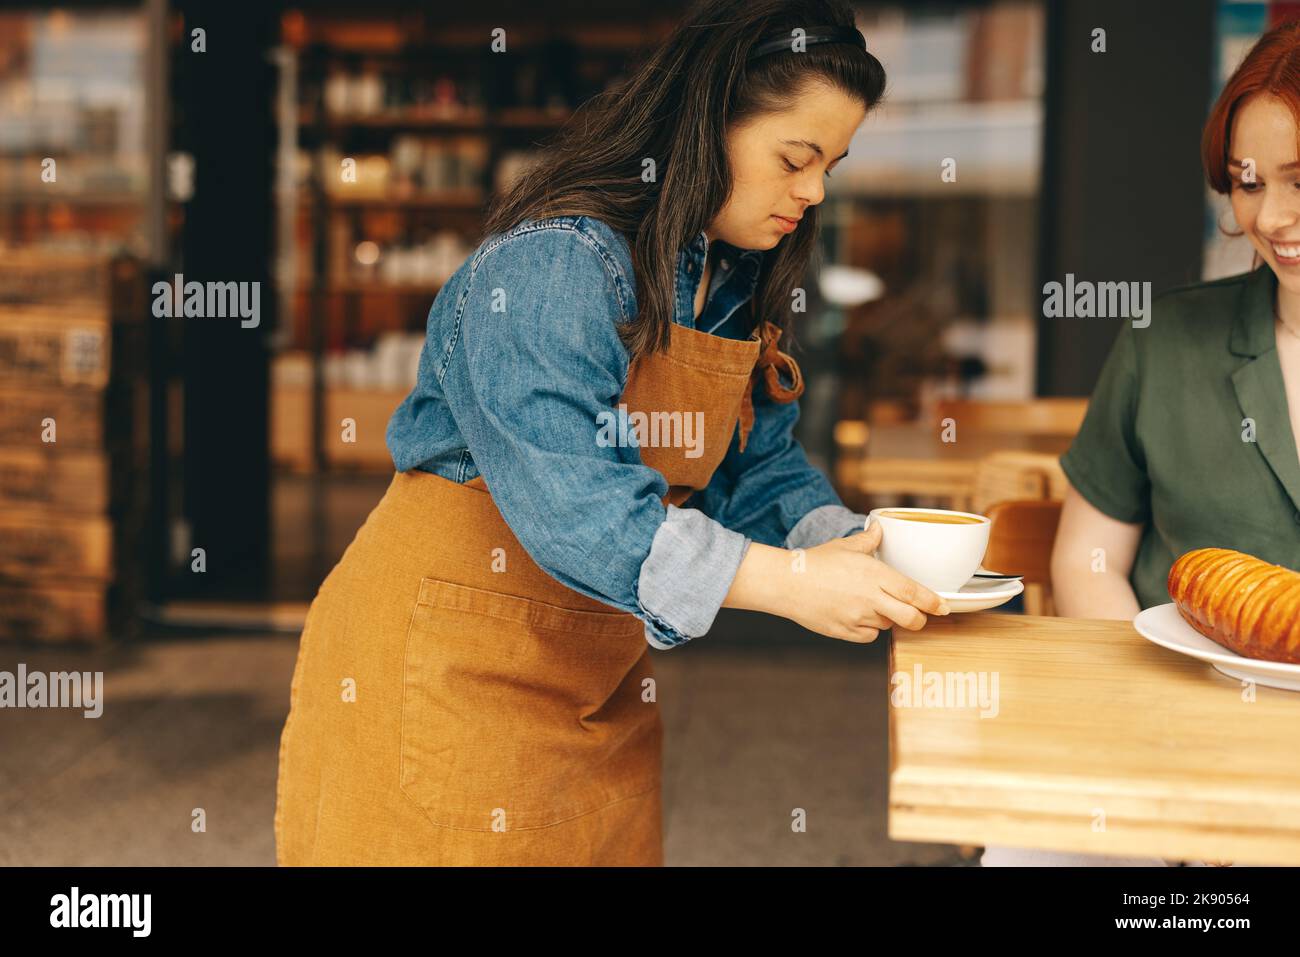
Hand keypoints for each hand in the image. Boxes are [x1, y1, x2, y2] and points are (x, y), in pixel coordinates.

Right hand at [781, 520, 949, 642]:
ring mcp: (857, 617)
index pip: (913, 592)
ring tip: (872, 605)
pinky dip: (869, 629)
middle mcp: (870, 598)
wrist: (785, 583)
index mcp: (874, 574)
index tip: (944, 606)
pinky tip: (857, 615)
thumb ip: (868, 540)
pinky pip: (868, 636)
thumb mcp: (844, 546)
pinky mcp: (845, 632)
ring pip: (888, 626)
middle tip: (919, 615)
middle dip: (919, 619)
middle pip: (910, 618)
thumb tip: (879, 527)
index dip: (933, 602)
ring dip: (888, 619)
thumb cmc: (814, 562)